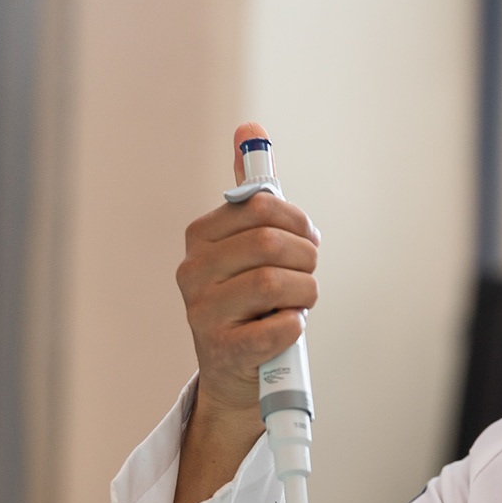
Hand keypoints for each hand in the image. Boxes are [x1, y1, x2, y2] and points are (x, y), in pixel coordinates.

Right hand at [177, 123, 322, 416]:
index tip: (307, 242)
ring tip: (301, 304)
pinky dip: (295, 326)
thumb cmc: (251, 303)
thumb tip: (249, 127)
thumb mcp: (248, 247)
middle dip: (304, 260)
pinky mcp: (222, 351)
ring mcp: (202, 312)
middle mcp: (193, 271)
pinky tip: (290, 327)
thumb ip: (251, 194)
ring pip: (275, 284)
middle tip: (308, 275)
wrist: (237, 374)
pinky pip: (278, 328)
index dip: (299, 224)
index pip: (263, 207)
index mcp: (201, 237)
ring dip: (305, 294)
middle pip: (270, 243)